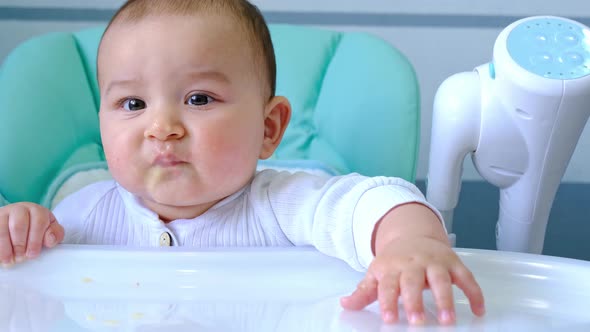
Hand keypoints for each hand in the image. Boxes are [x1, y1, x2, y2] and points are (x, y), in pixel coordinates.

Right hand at [0, 203, 63, 267]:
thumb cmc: (34, 228)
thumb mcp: (48, 229)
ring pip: (2, 229)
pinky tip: (1, 256)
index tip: (33, 254)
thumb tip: (50, 239)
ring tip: (9, 260)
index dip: (36, 240)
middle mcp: (19, 209)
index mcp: (37, 211)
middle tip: (20, 258)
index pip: (39, 222)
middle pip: (19, 225)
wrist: (13, 221)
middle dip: (20, 244)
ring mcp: (4, 214)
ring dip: (6, 247)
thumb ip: (55, 234)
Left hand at [340, 236, 484, 324]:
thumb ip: (364, 291)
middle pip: (413, 282)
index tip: (389, 319)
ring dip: (445, 299)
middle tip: (418, 322)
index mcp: (391, 268)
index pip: (388, 285)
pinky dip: (474, 292)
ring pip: (440, 279)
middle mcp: (413, 263)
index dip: (388, 302)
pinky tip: (478, 310)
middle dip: (415, 301)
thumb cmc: (394, 261)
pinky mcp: (453, 262)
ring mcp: (434, 262)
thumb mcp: (376, 273)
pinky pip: (466, 276)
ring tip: (448, 320)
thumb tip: (345, 304)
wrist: (412, 234)